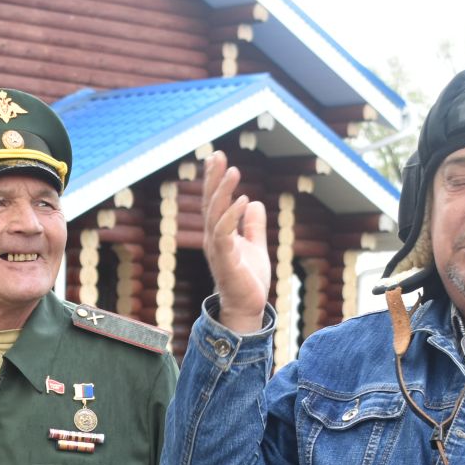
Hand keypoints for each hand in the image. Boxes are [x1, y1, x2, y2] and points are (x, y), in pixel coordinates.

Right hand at [201, 150, 270, 333]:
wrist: (247, 308)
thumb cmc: (248, 280)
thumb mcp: (255, 246)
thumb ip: (253, 226)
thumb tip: (254, 202)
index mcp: (219, 234)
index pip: (214, 202)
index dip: (214, 180)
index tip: (216, 157)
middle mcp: (213, 239)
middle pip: (210, 203)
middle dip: (213, 179)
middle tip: (217, 155)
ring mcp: (218, 249)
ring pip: (215, 214)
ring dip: (223, 191)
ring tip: (233, 171)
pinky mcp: (226, 260)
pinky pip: (225, 234)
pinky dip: (232, 216)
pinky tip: (243, 200)